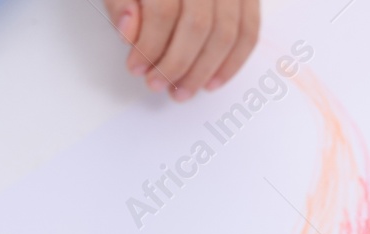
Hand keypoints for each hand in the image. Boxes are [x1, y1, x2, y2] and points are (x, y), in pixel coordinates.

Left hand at [104, 0, 258, 100]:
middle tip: (157, 84)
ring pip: (225, 34)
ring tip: (182, 90)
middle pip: (198, 25)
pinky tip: (212, 82)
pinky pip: (249, 31)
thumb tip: (129, 34)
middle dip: (176, 65)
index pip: (164, 11)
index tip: (136, 67)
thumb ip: (120, 2)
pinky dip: (232, 63)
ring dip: (202, 71)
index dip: (149, 46)